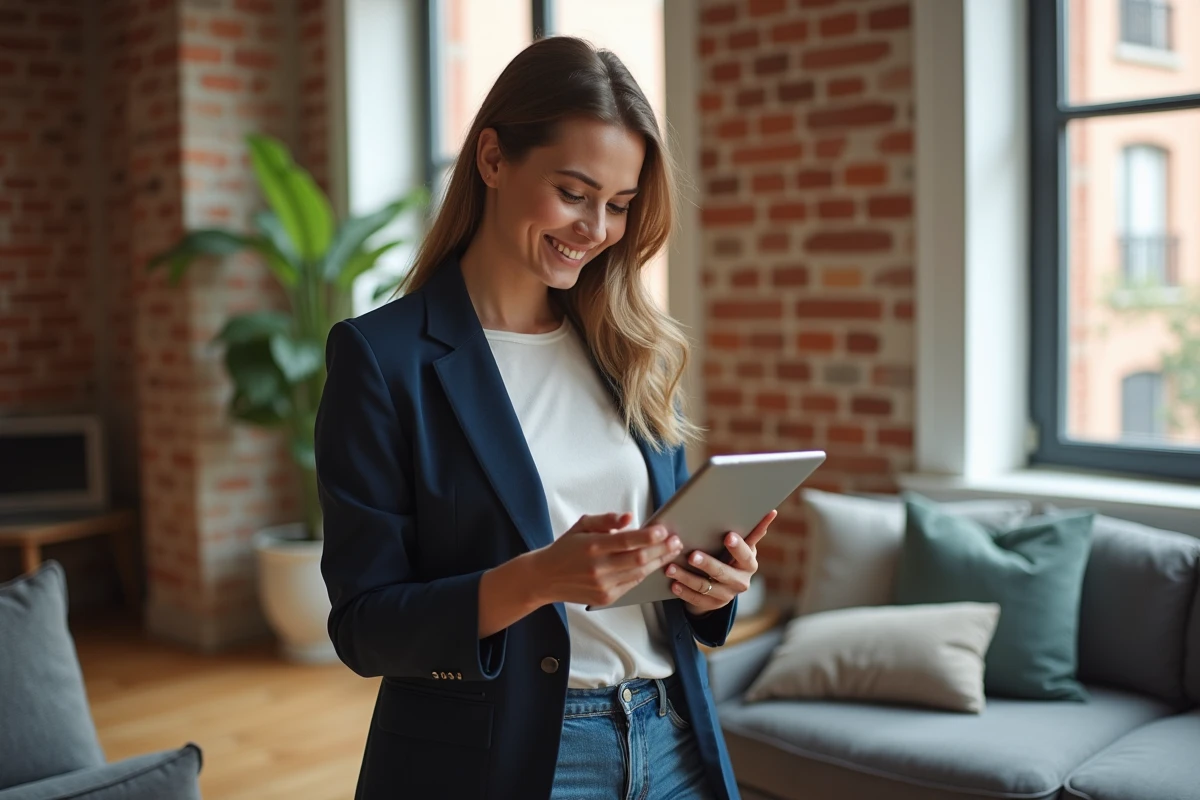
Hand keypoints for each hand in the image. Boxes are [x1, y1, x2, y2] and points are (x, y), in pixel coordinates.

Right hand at [530, 513, 683, 607]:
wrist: (545, 578)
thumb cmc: (565, 548)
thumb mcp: (581, 525)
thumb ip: (606, 520)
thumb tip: (629, 517)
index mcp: (592, 546)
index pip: (627, 541)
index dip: (648, 536)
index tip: (664, 530)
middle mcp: (598, 568)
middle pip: (639, 559)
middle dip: (661, 550)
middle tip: (676, 541)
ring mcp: (603, 586)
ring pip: (639, 574)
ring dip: (658, 562)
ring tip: (671, 551)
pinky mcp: (606, 598)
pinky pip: (632, 585)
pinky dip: (645, 574)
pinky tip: (654, 564)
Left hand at [664, 509, 776, 614]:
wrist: (726, 583)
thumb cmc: (732, 555)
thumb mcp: (743, 546)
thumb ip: (753, 531)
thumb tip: (771, 512)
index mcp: (750, 564)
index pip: (746, 556)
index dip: (738, 547)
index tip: (728, 536)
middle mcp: (741, 582)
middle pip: (723, 573)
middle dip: (707, 564)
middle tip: (692, 555)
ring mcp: (727, 596)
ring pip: (705, 587)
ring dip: (687, 577)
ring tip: (671, 568)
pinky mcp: (713, 605)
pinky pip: (696, 600)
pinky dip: (683, 592)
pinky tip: (673, 584)